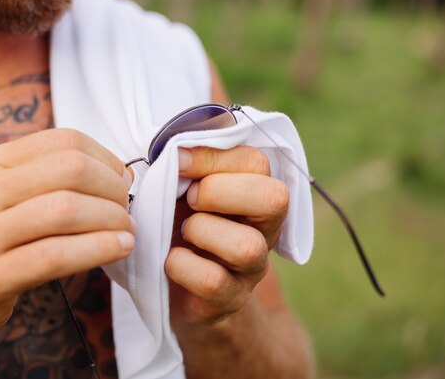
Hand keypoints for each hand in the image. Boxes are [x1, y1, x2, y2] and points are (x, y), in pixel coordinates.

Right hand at [0, 129, 134, 342]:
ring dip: (112, 219)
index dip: (106, 158)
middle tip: (125, 208)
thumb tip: (121, 174)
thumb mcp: (8, 197)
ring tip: (126, 231)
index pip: (64, 141)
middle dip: (112, 188)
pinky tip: (119, 249)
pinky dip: (99, 248)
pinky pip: (56, 255)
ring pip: (66, 210)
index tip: (121, 180)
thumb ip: (54, 179)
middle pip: (70, 169)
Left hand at [166, 146, 288, 324]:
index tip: (176, 162)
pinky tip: (170, 261)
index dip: (211, 157)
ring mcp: (252, 267)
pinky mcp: (230, 299)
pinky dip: (181, 266)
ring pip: (247, 246)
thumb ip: (188, 163)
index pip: (256, 161)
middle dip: (219, 190)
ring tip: (183, 233)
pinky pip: (213, 280)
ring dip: (202, 231)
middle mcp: (264, 228)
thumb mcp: (183, 189)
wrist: (175, 288)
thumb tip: (178, 144)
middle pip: (274, 198)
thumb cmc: (178, 226)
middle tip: (189, 199)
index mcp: (255, 192)